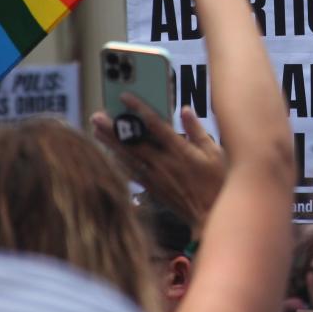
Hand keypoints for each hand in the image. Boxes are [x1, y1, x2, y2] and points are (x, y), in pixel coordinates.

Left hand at [92, 96, 226, 232]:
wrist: (210, 215)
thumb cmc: (217, 183)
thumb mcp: (215, 153)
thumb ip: (197, 130)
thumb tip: (185, 110)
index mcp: (180, 150)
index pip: (155, 124)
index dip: (138, 108)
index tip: (124, 97)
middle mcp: (164, 163)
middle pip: (133, 141)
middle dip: (113, 127)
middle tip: (96, 116)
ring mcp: (156, 177)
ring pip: (128, 157)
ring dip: (111, 143)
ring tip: (96, 131)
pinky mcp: (153, 188)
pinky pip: (131, 173)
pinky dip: (119, 163)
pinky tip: (109, 155)